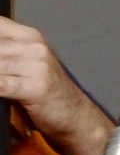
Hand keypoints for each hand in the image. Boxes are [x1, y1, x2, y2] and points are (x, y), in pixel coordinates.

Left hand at [0, 16, 119, 154]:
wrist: (78, 118)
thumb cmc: (51, 94)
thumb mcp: (26, 62)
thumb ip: (5, 51)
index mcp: (30, 36)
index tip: (0, 62)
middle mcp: (35, 47)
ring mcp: (37, 66)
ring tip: (2, 84)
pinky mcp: (37, 87)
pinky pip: (1, 85)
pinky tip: (1, 94)